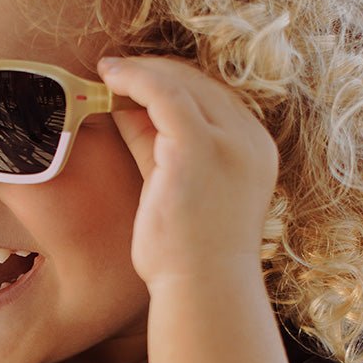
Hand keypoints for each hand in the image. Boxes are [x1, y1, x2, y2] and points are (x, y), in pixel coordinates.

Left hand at [98, 57, 278, 289]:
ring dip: (141, 71)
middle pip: (201, 85)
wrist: (202, 292)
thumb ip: (156, 144)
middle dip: (156, 71)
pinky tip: (109, 76)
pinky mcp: (198, 147)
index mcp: (254, 150)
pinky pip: (163, 92)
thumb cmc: (188, 255)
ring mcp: (229, 142)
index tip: (138, 80)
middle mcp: (250, 140)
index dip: (174, 82)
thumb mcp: (175, 187)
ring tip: (108, 70)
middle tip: (116, 70)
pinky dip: (134, 78)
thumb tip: (125, 105)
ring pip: (181, 82)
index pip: (215, 99)